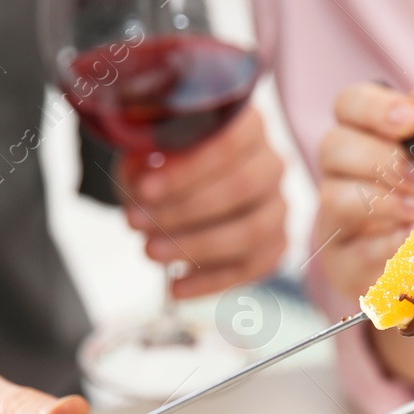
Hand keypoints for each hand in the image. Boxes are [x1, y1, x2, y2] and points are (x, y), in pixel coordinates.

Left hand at [119, 106, 287, 298]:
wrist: (173, 189)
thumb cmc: (160, 165)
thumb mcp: (144, 152)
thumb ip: (144, 159)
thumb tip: (142, 181)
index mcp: (247, 126)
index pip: (229, 143)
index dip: (187, 169)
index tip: (145, 189)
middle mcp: (271, 164)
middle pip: (241, 187)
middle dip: (184, 210)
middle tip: (136, 224)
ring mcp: (277, 208)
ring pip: (250, 232)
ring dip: (195, 246)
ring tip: (150, 253)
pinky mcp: (275, 246)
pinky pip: (250, 269)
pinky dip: (210, 282)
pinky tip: (176, 287)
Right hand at [312, 84, 413, 387]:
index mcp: (379, 138)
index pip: (350, 105)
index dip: (373, 108)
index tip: (411, 122)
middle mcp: (350, 175)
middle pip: (334, 147)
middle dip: (384, 160)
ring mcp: (343, 222)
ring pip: (337, 199)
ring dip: (387, 203)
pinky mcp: (346, 267)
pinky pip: (352, 251)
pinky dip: (389, 246)